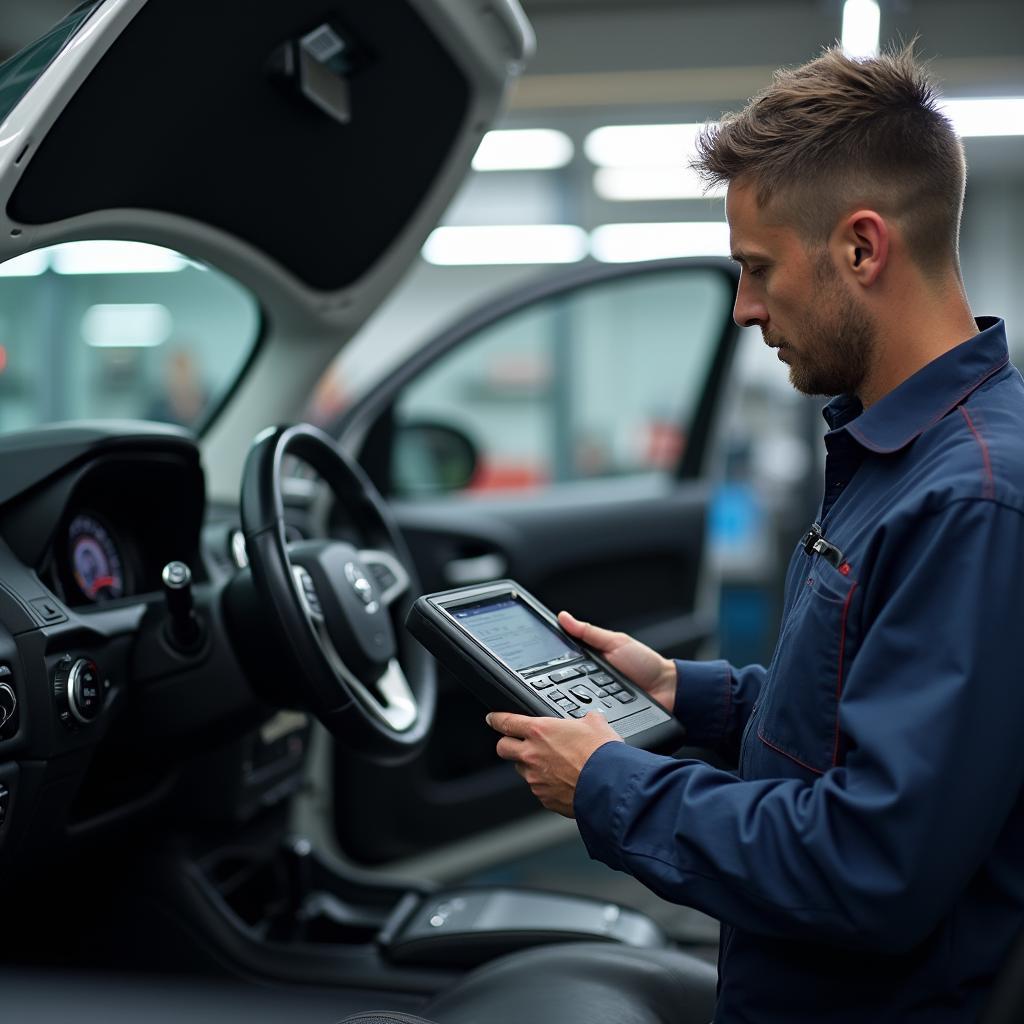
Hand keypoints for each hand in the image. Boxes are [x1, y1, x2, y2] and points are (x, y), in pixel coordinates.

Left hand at [487, 710, 621, 817]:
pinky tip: (564, 783)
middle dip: (507, 745)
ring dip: (531, 767)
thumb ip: (585, 719)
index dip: (496, 719)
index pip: (506, 722)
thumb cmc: (603, 754)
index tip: (492, 719)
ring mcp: (536, 779)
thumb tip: (590, 719)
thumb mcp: (596, 724)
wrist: (610, 786)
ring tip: (554, 766)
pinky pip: (539, 789)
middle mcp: (532, 754)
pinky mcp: (544, 798)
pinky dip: (547, 786)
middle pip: (503, 748)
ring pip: (522, 770)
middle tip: (518, 744)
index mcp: (540, 731)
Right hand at [558, 609, 676, 712]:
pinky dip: (586, 715)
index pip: (561, 664)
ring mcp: (595, 701)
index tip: (537, 660)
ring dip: (571, 701)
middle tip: (553, 681)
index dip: (549, 662)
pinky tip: (582, 714)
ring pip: (573, 703)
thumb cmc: (645, 664)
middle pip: (563, 685)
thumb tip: (563, 617)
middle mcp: (588, 682)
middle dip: (557, 684)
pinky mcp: (603, 717)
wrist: (668, 690)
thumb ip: (588, 632)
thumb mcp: (615, 642)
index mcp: (588, 663)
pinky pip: (588, 717)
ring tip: (571, 696)